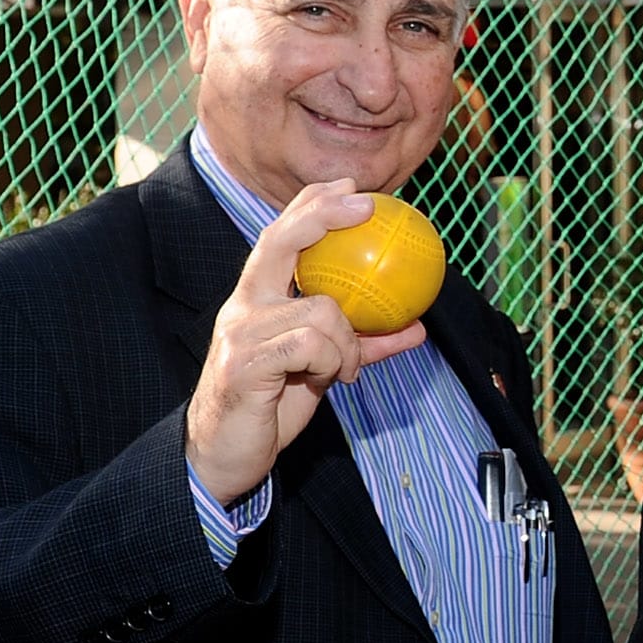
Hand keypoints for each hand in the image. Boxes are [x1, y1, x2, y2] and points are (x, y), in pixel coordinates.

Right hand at [186, 184, 427, 505]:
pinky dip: (336, 361)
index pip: (282, 237)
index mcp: (258, 298)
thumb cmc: (273, 403)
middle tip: (365, 206)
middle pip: (280, 243)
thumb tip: (416, 327)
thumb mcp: (326, 366)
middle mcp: (244, 306)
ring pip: (320, 310)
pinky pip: (313, 345)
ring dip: (348, 343)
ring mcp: (241, 332)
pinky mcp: (244, 363)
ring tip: (344, 368)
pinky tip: (333, 379)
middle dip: (322, 216)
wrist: (225, 453)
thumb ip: (364, 342)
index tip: (352, 189)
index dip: (313, 206)